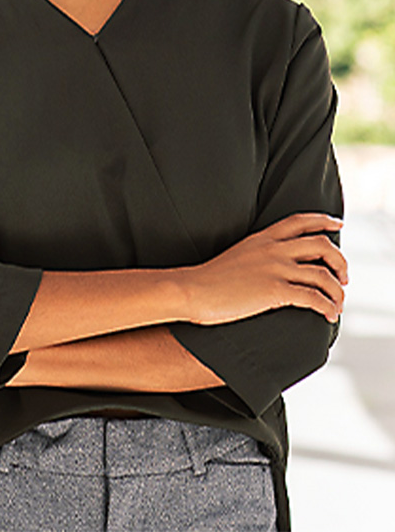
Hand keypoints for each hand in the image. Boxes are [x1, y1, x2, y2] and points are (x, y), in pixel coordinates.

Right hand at [184, 213, 346, 325]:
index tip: (338, 225)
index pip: (301, 221)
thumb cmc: (212, 278)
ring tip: (338, 303)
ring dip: (337, 291)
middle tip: (344, 277)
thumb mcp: (240, 254)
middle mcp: (273, 249)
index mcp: (264, 237)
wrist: (193, 290)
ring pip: (323, 275)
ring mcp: (275, 269)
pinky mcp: (274, 292)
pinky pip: (312, 297)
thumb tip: (277, 262)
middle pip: (322, 245)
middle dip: (340, 261)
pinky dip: (327, 307)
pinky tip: (329, 315)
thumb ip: (260, 252)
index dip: (323, 221)